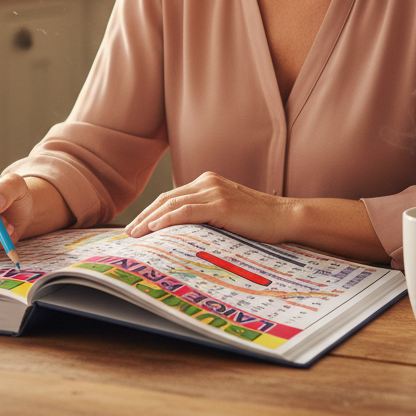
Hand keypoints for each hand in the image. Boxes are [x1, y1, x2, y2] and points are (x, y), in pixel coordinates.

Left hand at [125, 172, 295, 243]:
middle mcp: (208, 182)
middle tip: (129, 232)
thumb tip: (185, 233)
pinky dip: (167, 219)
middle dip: (145, 215)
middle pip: (166, 198)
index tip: (138, 225)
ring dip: (150, 219)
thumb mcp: (229, 214)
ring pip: (172, 204)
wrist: (286, 217)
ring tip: (136, 233)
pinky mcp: (220, 205)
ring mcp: (214, 192)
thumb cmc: (260, 221)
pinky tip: (154, 228)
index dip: (152, 210)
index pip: (172, 196)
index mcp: (208, 182)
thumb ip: (208, 216)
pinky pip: (186, 211)